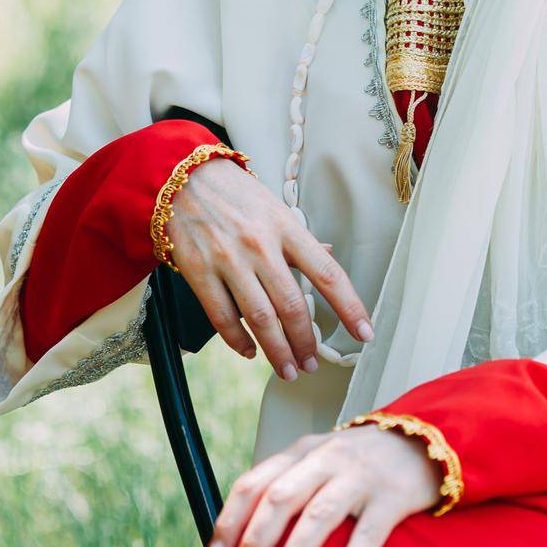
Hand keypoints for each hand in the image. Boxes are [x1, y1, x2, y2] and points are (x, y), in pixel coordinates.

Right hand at [166, 156, 373, 379]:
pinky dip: (238, 341)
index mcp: (287, 228)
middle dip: (306, 343)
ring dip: (278, 352)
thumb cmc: (234, 193)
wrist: (181, 176)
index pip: (328, 274)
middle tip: (312, 364)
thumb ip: (299, 238)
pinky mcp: (198, 271)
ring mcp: (229, 259)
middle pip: (294, 306)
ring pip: (261, 319)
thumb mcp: (275, 207)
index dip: (350, 308)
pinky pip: (222, 318)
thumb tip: (328, 254)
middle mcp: (261, 245)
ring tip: (288, 370)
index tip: (365, 334)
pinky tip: (249, 352)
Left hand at [206, 424, 442, 546]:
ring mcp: (360, 476)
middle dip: (255, 539)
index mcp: (302, 452)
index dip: (231, 520)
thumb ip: (287, 486)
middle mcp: (327, 459)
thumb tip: (243, 537)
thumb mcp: (318, 461)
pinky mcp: (392, 496)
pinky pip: (368, 532)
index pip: (255, 482)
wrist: (423, 440)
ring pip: (319, 513)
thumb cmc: (359, 462)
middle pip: (281, 496)